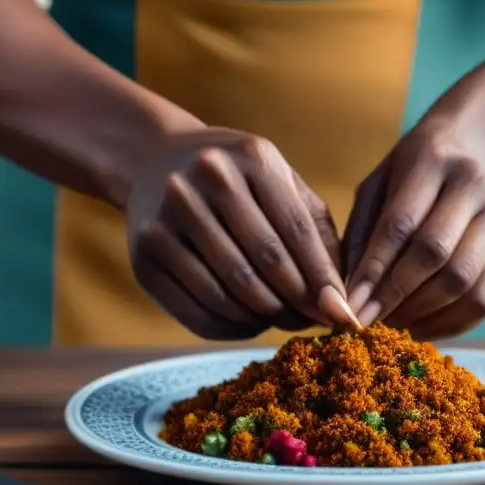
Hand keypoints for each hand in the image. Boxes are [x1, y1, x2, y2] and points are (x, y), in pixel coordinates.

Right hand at [126, 127, 356, 339]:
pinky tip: (247, 322)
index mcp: (253, 157)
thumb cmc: (237, 178)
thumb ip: (315, 230)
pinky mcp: (144, 255)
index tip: (341, 313)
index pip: (296, 230)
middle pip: (264, 261)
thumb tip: (337, 297)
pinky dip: (230, 328)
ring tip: (281, 319)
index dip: (322, 279)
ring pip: (230, 291)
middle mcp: (208, 179)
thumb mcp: (280, 182)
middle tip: (312, 321)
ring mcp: (169, 215)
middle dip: (296, 302)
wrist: (156, 159)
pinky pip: (196, 310)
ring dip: (265, 317)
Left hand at [343, 103, 484, 339]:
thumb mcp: (377, 185)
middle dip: (395, 296)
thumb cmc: (411, 172)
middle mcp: (478, 186)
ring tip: (388, 328)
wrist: (474, 147)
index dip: (373, 270)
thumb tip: (350, 294)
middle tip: (366, 322)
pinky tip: (418, 330)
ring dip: (420, 314)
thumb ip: (360, 233)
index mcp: (435, 160)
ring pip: (462, 283)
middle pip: (436, 254)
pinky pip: (483, 301)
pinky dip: (448, 324)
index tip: (349, 306)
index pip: (401, 224)